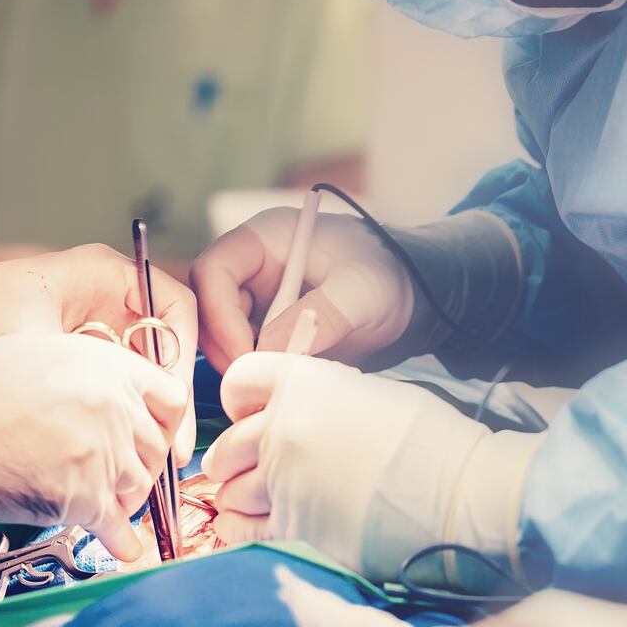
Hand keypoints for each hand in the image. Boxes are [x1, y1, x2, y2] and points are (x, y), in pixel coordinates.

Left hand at [0, 243, 198, 464]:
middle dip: (171, 400)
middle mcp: (111, 299)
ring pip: (147, 374)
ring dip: (150, 416)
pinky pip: (120, 389)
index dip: (185, 356)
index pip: (175, 308)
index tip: (176, 402)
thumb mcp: (28, 340)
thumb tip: (119, 410)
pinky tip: (123, 455)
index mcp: (106, 275)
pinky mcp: (85, 358)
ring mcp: (100, 329)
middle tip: (174, 453)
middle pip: (167, 348)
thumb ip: (75, 369)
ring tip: (153, 464)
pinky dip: (125, 421)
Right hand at [0, 333, 187, 559]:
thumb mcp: (43, 353)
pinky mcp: (83, 497)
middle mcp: (114, 408)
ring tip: (106, 503)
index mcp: (108, 367)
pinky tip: (125, 548)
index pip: (172, 398)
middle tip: (124, 476)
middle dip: (144, 466)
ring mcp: (102, 454)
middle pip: (157, 448)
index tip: (156, 437)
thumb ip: (91, 372)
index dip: (167, 423)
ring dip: (127, 500)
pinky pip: (118, 527)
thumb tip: (113, 395)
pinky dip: (123, 542)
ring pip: (139, 487)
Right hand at [190, 208, 412, 372]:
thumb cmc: (392, 278)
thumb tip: (270, 350)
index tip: (245, 354)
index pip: (214, 270)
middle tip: (252, 380)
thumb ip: (318, 316)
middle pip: (208, 307)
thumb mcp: (361, 293)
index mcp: (267, 238)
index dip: (218, 314)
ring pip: (221, 335)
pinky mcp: (268, 329)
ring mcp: (259, 299)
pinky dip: (254, 372)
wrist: (417, 303)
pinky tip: (277, 388)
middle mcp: (254, 267)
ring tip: (271, 386)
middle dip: (224, 345)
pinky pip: (244, 352)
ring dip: (238, 363)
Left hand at [201, 352, 535, 583]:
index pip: (238, 380)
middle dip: (232, 459)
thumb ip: (314, 398)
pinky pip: (242, 532)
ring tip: (256, 503)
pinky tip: (252, 527)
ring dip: (237, 498)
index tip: (248, 415)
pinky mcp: (293, 530)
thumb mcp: (366, 393)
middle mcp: (283, 428)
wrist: (462, 494)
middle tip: (245, 469)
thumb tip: (285, 412)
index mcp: (303, 384)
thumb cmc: (429, 440)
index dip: (239, 399)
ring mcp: (283, 481)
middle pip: (226, 445)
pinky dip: (240, 530)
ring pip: (230, 491)